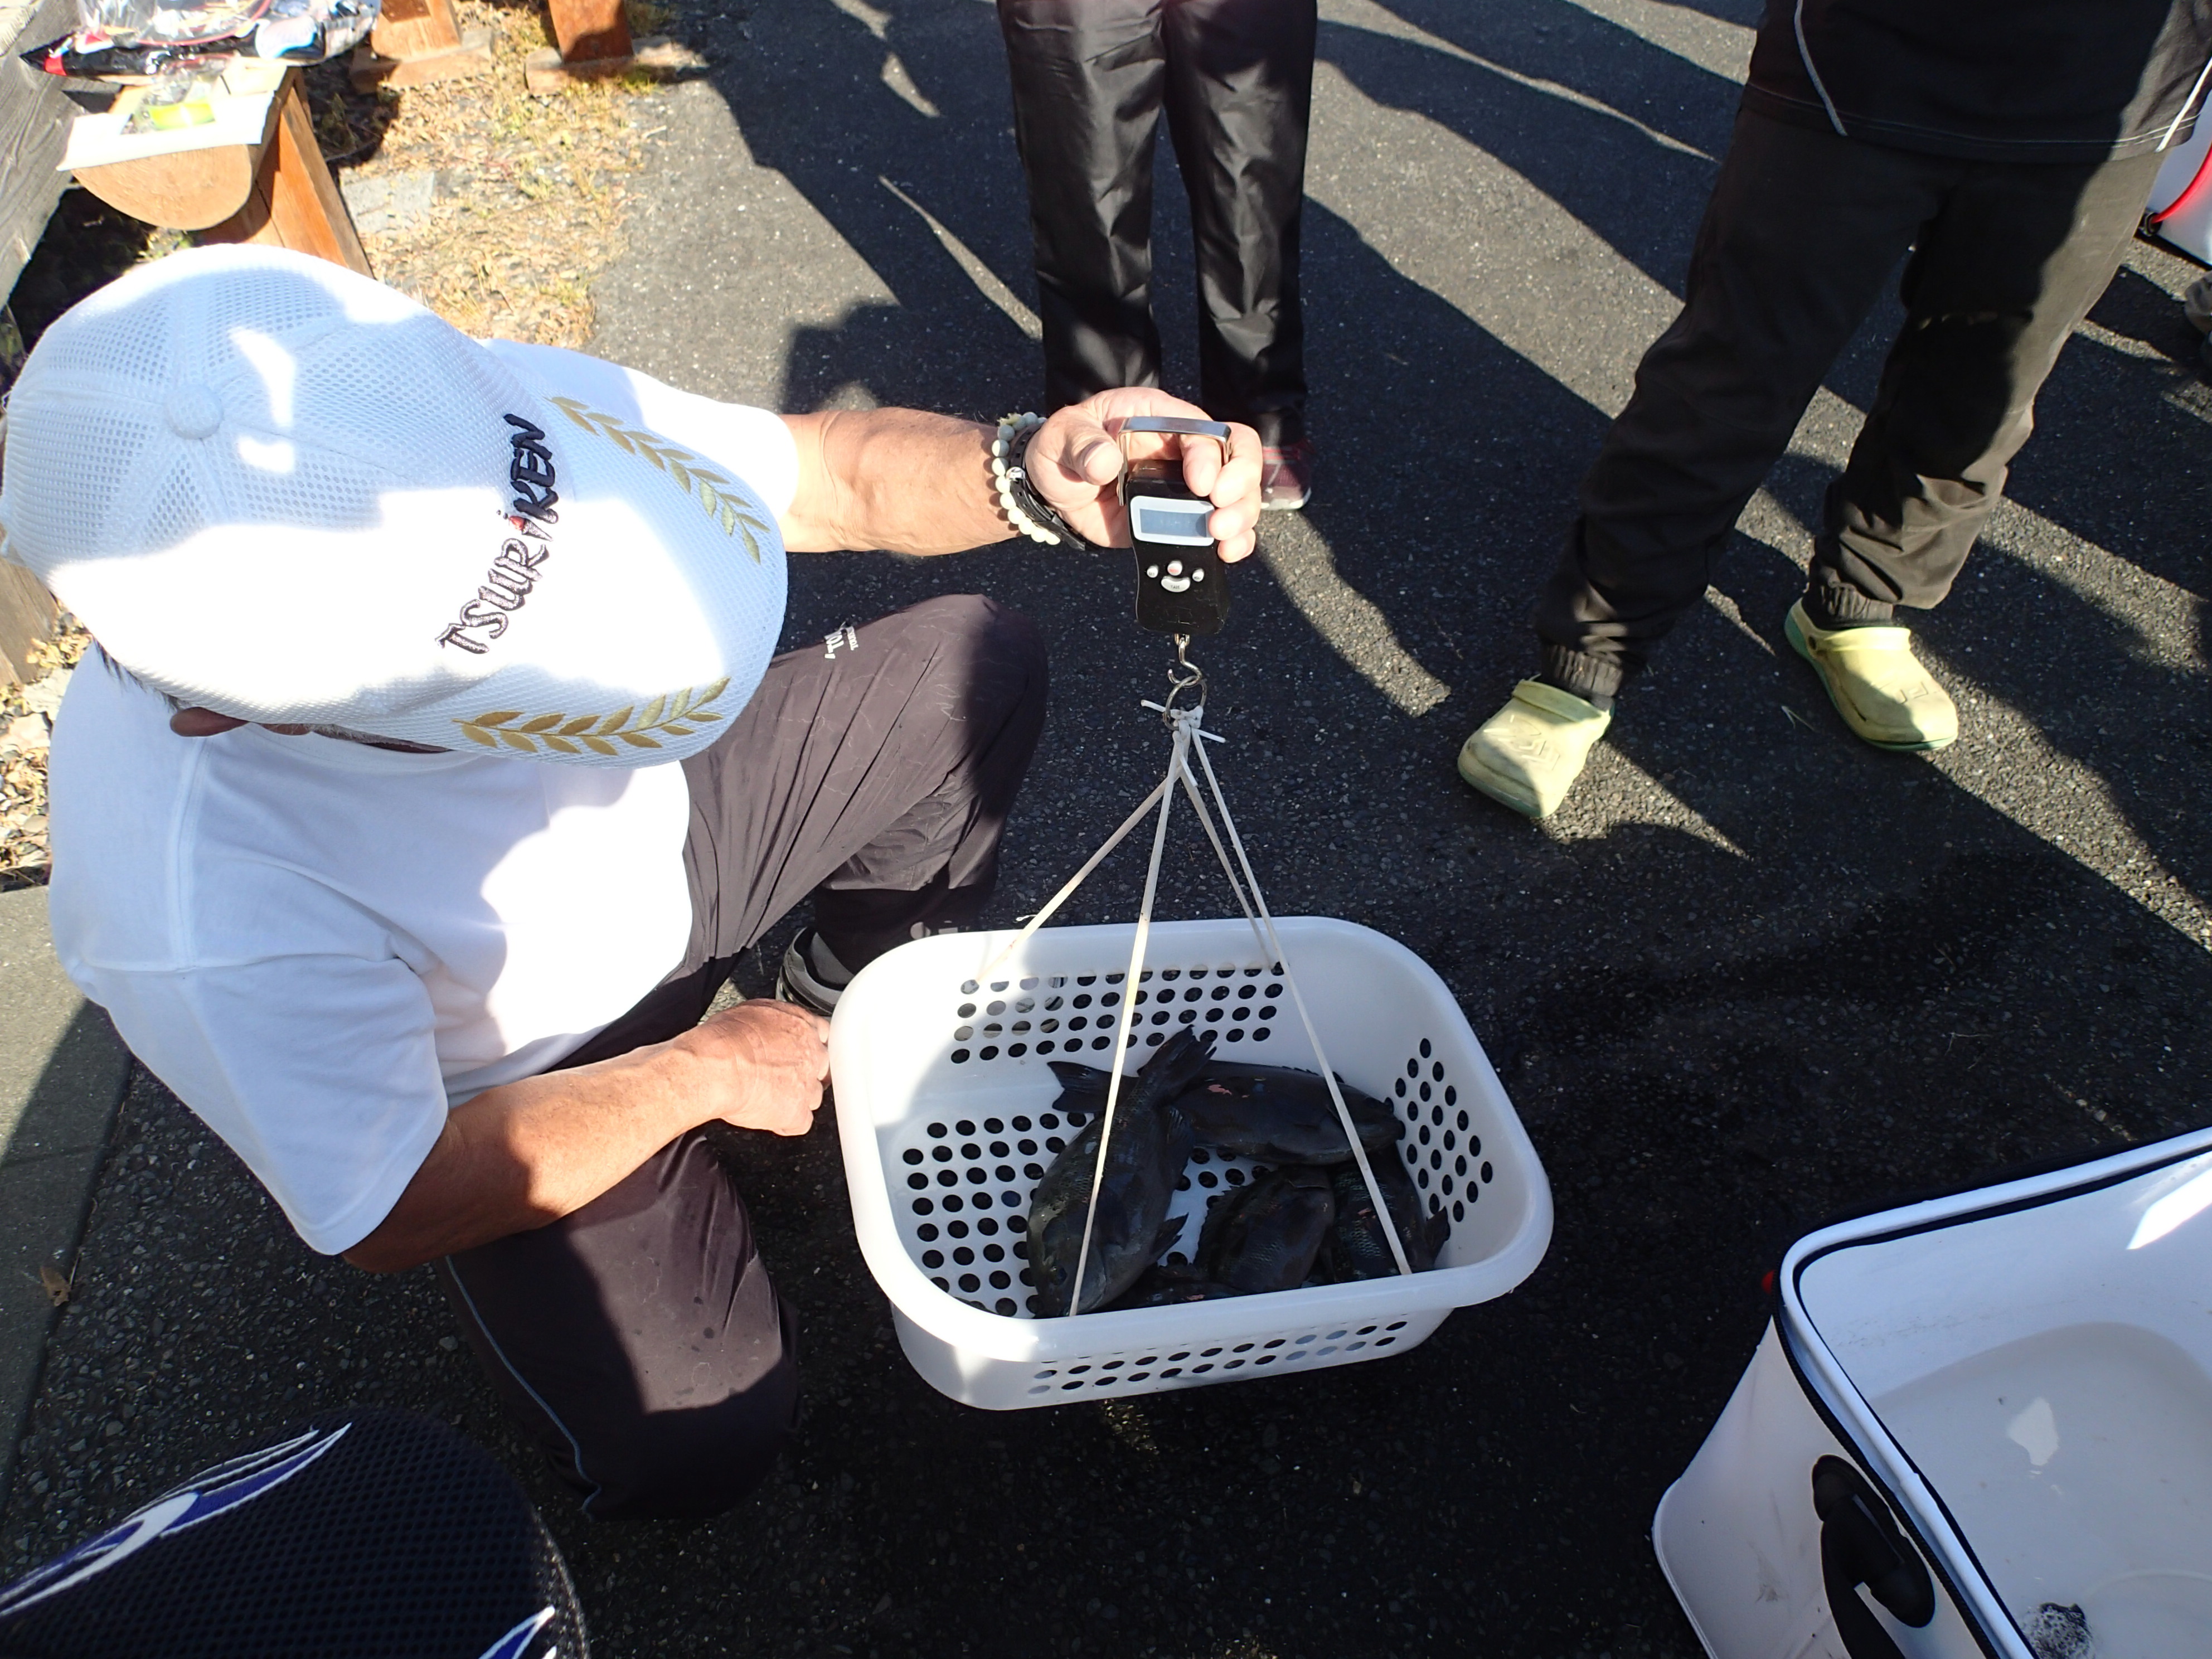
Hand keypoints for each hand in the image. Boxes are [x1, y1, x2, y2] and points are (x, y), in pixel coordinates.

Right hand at [683, 1000, 829, 1136]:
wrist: (718, 1066)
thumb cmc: (725, 1038)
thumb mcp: (750, 1013)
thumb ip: (770, 1023)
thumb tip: (763, 1028)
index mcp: (802, 1025)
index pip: (823, 1035)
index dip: (809, 1046)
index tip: (797, 1051)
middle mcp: (812, 1054)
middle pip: (822, 1067)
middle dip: (806, 1073)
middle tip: (783, 1077)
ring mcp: (808, 1085)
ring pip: (814, 1096)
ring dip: (797, 1099)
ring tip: (771, 1098)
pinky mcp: (798, 1112)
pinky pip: (801, 1123)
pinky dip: (787, 1123)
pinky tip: (770, 1118)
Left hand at [1024, 389, 1263, 561]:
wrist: (1054, 489)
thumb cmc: (1063, 449)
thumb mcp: (1063, 437)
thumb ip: (1082, 445)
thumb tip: (1106, 462)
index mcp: (1160, 418)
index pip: (1204, 429)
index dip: (1210, 456)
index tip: (1200, 485)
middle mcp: (1183, 449)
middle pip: (1238, 457)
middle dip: (1239, 486)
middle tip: (1219, 516)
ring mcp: (1187, 486)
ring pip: (1239, 494)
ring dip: (1240, 518)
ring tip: (1222, 539)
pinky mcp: (1183, 519)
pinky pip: (1222, 527)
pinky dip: (1233, 541)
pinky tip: (1226, 553)